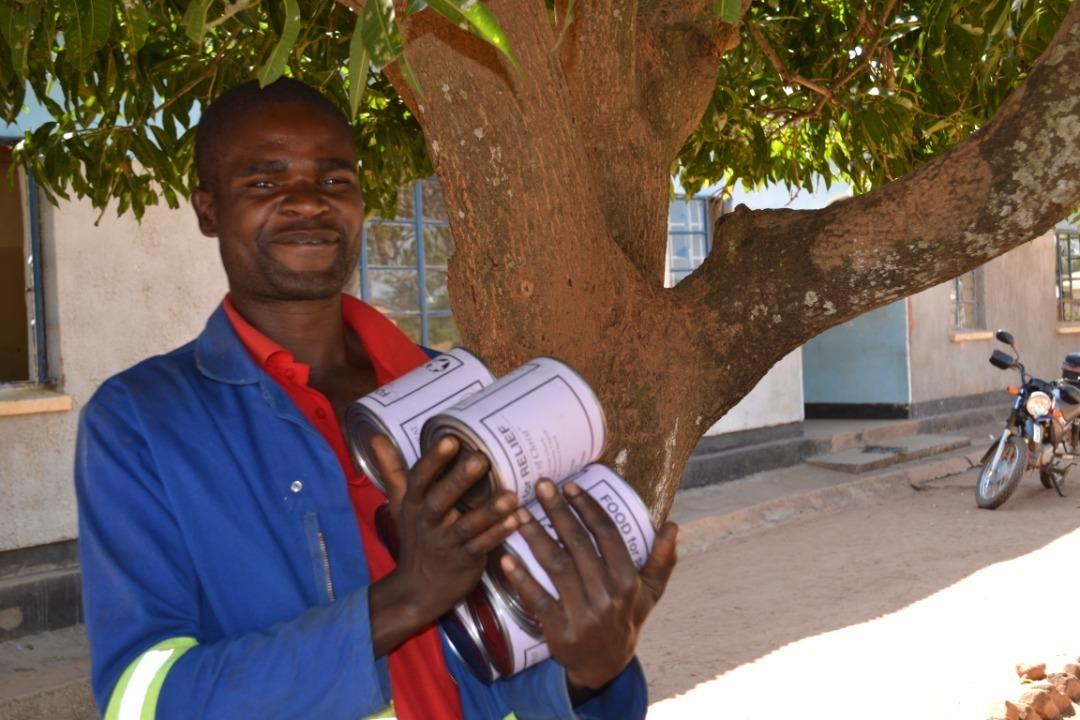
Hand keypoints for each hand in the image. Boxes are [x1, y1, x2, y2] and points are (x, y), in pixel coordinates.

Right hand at [367, 434, 518, 655]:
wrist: (416, 590)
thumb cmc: (414, 537)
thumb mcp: (399, 504)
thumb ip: (393, 470)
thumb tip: (377, 435)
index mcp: (413, 505)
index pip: (419, 479)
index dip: (433, 460)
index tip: (450, 439)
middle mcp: (427, 523)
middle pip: (441, 500)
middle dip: (459, 480)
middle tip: (481, 458)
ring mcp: (445, 544)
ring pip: (466, 526)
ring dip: (489, 511)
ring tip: (510, 495)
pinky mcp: (464, 561)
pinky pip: (481, 547)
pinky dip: (498, 534)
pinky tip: (516, 520)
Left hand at [499, 478, 677, 691]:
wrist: (606, 666)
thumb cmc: (627, 618)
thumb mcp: (650, 592)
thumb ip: (661, 559)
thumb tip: (673, 526)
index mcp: (628, 580)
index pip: (607, 535)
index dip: (588, 508)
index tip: (569, 486)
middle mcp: (608, 595)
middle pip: (579, 545)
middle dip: (558, 512)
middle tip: (541, 485)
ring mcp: (583, 614)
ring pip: (557, 567)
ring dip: (536, 537)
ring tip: (519, 513)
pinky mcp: (560, 631)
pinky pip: (538, 599)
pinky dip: (521, 578)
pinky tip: (506, 558)